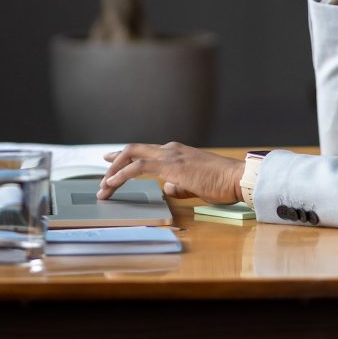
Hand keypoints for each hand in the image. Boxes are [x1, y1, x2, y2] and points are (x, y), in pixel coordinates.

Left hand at [97, 141, 245, 203]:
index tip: (110, 160)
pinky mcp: (170, 165)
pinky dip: (122, 174)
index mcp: (176, 153)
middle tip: (102, 178)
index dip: (125, 157)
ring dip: (113, 172)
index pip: (145, 152)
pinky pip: (138, 167)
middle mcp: (170, 149)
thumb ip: (178, 185)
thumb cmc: (220, 183)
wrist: (235, 177)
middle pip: (134, 150)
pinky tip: (112, 183)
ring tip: (103, 188)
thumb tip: (167, 188)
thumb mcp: (194, 184)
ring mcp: (170, 155)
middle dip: (114, 162)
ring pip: (132, 156)